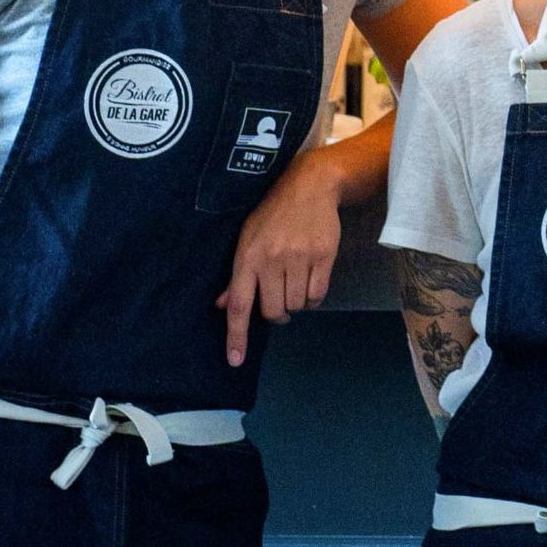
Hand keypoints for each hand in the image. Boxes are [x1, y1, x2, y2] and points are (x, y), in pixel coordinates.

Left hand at [218, 147, 346, 366]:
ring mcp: (299, 258)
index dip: (236, 336)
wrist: (310, 185)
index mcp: (248, 257)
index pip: (239, 306)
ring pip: (297, 305)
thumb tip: (223, 305)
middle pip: (273, 311)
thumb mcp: (247, 238)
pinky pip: (318, 295)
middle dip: (276, 312)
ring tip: (296, 281)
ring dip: (296, 302)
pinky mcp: (324, 256)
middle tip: (279, 297)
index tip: (235, 361)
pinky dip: (314, 295)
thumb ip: (237, 275)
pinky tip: (311, 279)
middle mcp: (272, 260)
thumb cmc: (273, 213)